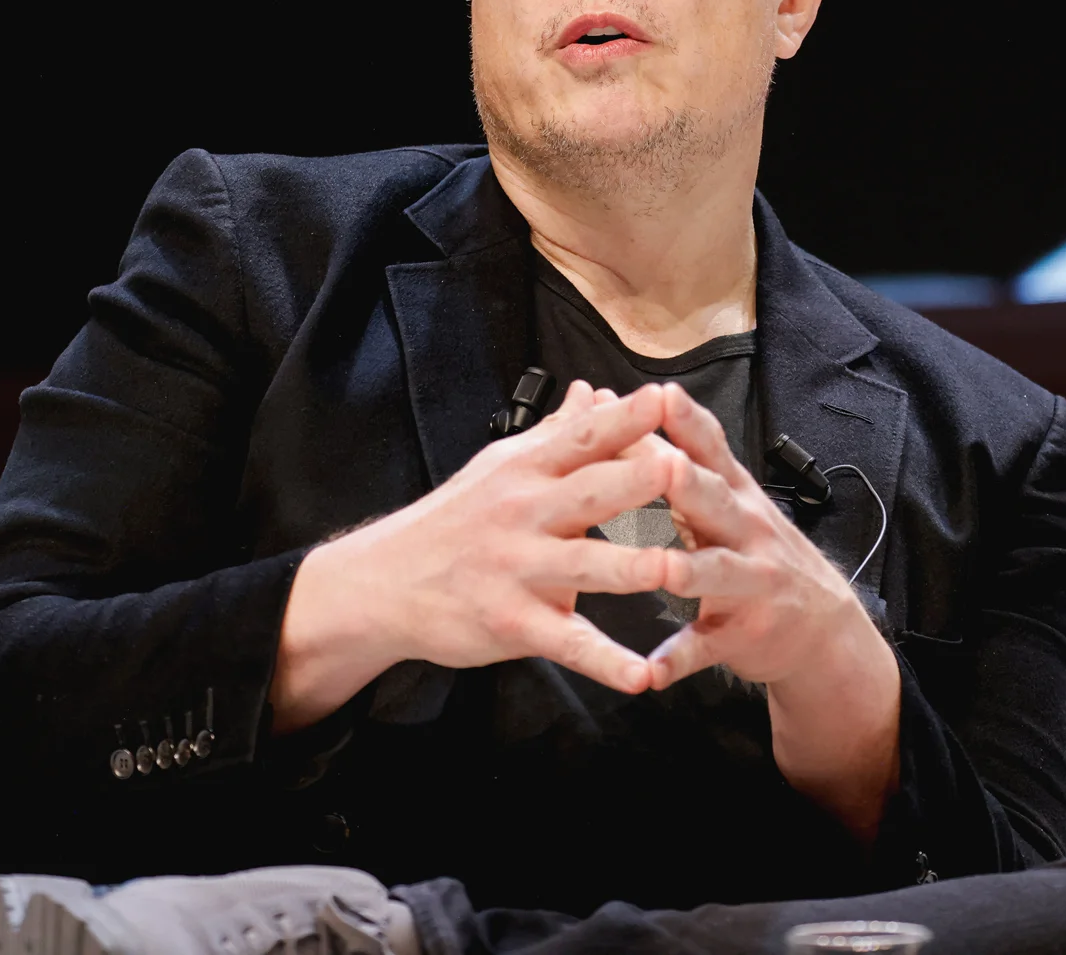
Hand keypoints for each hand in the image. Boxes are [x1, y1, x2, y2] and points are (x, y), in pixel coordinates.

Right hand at [274, 381, 672, 728]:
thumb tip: (594, 389)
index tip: (666, 397)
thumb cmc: (455, 520)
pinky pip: (567, 644)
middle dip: (635, 480)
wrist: (384, 583)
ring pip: (585, 565)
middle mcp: (526, 514)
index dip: (624, 417)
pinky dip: (605, 662)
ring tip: (674, 568)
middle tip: (681, 467)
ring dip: (630, 567)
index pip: (582, 437)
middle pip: (589, 492)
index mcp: (528, 470)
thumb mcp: (501, 467)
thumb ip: (557, 434)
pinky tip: (643, 677)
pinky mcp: (514, 624)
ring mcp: (519, 570)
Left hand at [642, 383, 901, 840]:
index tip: (659, 393)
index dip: (688, 422)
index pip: (712, 450)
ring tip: (660, 570)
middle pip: (716, 503)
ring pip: (716, 573)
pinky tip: (651, 673)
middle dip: (689, 483)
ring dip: (688, 571)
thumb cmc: (754, 551)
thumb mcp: (730, 503)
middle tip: (662, 465)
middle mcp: (747, 532)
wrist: (820, 626)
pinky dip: (679, 659)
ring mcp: (750, 584)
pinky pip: (707, 646)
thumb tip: (626, 410)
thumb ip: (683, 462)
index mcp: (736, 495)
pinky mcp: (743, 633)